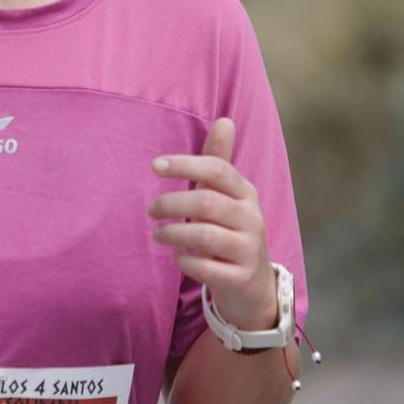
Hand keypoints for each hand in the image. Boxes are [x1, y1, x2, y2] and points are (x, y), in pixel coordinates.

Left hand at [149, 117, 276, 330]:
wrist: (252, 283)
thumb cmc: (229, 229)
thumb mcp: (226, 195)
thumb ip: (218, 160)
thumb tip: (224, 120)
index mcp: (246, 192)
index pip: (217, 169)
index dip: (185, 164)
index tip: (154, 166)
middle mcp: (252, 218)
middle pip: (206, 202)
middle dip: (171, 203)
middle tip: (150, 210)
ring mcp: (249, 249)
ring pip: (206, 235)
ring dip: (173, 233)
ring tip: (158, 234)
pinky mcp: (241, 277)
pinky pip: (207, 268)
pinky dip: (186, 261)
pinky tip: (178, 258)